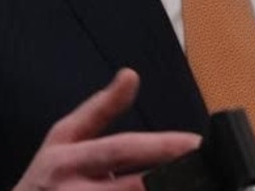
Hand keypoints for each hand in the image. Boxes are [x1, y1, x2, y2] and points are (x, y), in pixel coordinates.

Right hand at [11, 69, 200, 190]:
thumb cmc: (45, 179)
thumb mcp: (62, 137)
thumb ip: (99, 109)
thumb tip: (131, 75)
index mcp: (67, 159)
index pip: (120, 148)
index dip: (160, 146)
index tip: (195, 142)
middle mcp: (74, 189)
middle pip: (135, 186)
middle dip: (173, 178)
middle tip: (208, 171)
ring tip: (197, 184)